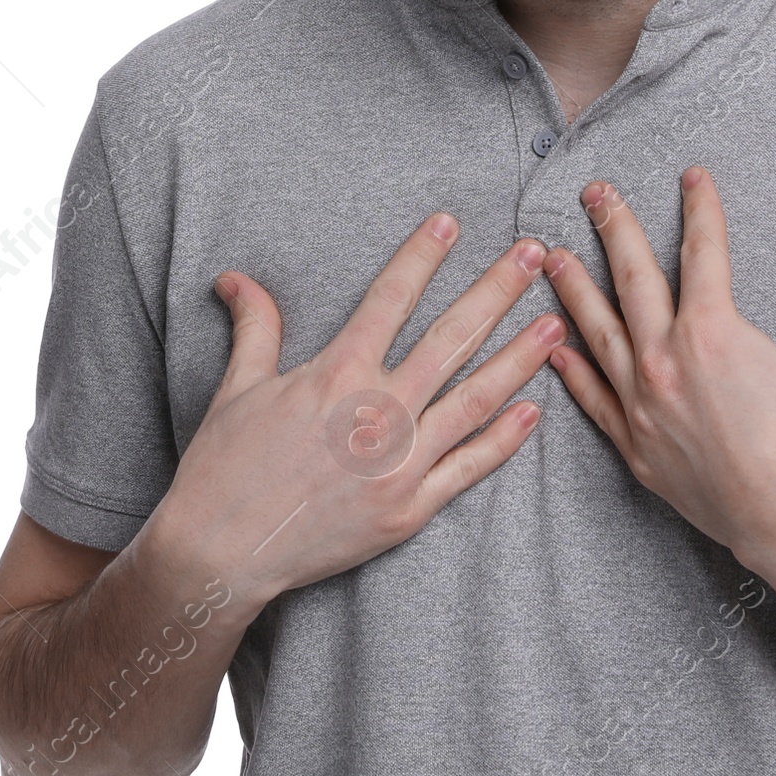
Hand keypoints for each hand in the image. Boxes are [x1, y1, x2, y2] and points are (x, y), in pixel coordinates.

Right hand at [154, 216, 564, 609]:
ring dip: (520, 358)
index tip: (451, 222)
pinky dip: (505, 438)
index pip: (390, 298)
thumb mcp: (236, 388)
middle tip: (535, 255)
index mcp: (337, 373)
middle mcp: (378, 411)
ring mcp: (401, 463)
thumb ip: (255, 327)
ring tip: (556, 324)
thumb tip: (235, 277)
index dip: (422, 255)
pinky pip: (469, 466)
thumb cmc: (223, 469)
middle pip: (452, 337)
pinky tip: (535, 410)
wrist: (219, 554)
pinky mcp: (410, 508)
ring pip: (475, 398)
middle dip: (497, 291)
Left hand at [542, 167, 775, 581]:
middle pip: (633, 278)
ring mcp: (644, 407)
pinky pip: (594, 399)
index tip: (692, 176)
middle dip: (613, 227)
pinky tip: (555, 347)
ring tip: (551, 255)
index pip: (704, 252)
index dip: (701, 209)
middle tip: (594, 191)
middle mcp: (667, 361)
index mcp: (714, 331)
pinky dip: (574, 370)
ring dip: (574, 289)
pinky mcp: (637, 449)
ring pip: (599, 332)